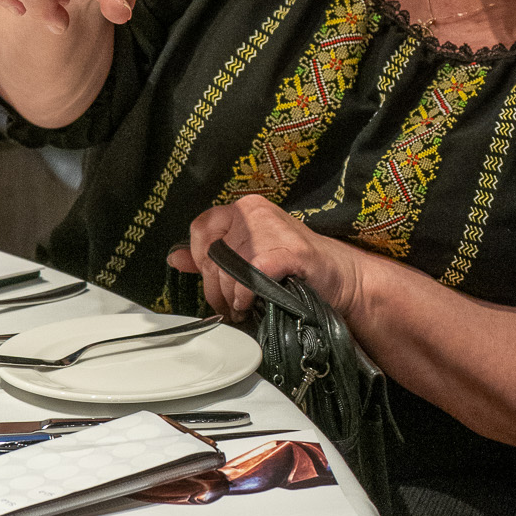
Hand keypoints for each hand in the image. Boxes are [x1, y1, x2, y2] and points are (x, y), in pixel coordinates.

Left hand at [167, 196, 364, 319]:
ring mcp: (273, 229)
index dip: (200, 259)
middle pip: (213, 254)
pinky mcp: (290, 251)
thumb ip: (211, 256)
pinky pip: (252, 274)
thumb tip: (174, 259)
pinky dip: (247, 293)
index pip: (201, 228)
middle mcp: (255, 212)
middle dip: (216, 288)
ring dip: (232, 296)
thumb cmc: (294, 267)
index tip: (212, 279)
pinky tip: (252, 301)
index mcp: (244, 209)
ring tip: (242, 307)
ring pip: (230, 268)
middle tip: (228, 305)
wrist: (341, 278)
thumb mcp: (248, 255)